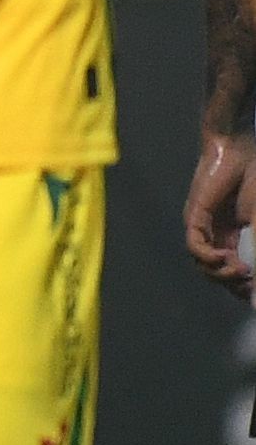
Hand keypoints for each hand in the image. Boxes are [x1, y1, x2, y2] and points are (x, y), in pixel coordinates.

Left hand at [186, 133, 254, 299]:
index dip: (242, 286)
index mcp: (233, 236)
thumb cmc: (254, 180)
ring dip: (222, 273)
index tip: (255, 295)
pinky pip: (195, 245)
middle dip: (233, 284)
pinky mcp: (195, 216)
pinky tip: (226, 256)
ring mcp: (203, 226)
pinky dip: (208, 256)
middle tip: (250, 286)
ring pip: (202, 263)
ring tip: (243, 270)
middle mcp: (215, 234)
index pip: (231, 271)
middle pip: (215, 272)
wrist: (240, 149)